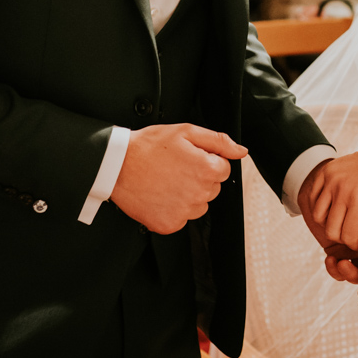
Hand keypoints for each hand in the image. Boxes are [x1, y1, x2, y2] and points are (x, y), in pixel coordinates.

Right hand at [109, 124, 246, 233]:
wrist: (116, 165)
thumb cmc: (148, 146)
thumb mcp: (186, 132)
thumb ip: (218, 141)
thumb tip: (241, 151)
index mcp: (207, 170)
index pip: (223, 169)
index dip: (207, 160)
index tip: (189, 158)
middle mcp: (199, 194)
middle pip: (212, 188)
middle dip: (199, 177)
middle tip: (175, 167)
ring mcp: (184, 212)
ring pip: (199, 205)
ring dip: (188, 195)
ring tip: (166, 181)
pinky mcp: (169, 224)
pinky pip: (181, 219)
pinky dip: (173, 209)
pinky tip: (160, 194)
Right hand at [308, 144, 357, 266]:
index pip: (347, 236)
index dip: (353, 244)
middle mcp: (342, 189)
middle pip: (330, 229)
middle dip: (340, 236)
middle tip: (350, 231)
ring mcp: (332, 179)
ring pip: (318, 215)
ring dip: (328, 222)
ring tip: (341, 220)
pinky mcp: (326, 171)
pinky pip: (314, 197)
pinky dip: (319, 206)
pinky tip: (333, 207)